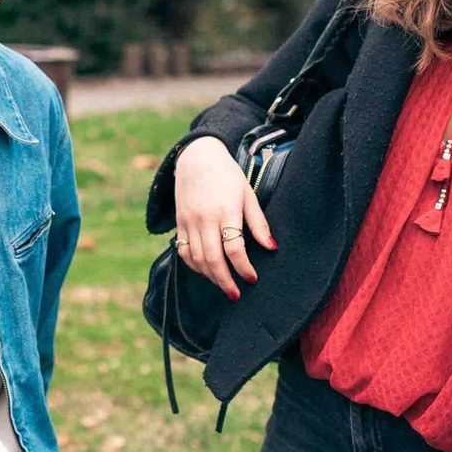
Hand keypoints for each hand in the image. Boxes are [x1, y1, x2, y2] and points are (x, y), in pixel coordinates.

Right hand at [173, 137, 274, 299]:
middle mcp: (205, 218)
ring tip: (224, 285)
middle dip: (225, 281)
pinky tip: (206, 271)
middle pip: (212, 258)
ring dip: (210, 276)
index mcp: (226, 210)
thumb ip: (258, 222)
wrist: (197, 156)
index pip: (233, 247)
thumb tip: (272, 247)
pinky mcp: (179, 223)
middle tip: (236, 295)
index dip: (243, 267)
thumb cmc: (227, 175)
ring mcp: (189, 221)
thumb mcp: (248, 194)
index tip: (252, 278)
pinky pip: (183, 251)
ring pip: (196, 259)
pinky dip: (194, 266)